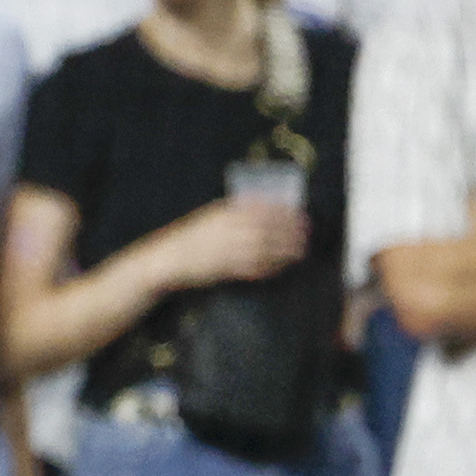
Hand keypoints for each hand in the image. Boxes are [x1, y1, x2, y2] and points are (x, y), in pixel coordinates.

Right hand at [153, 194, 306, 288]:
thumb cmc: (191, 236)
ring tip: (300, 250)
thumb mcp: (210, 215)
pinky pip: (256, 268)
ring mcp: (228, 251)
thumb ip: (235, 210)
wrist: (168, 259)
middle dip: (289, 232)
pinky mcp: (228, 270)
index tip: (299, 214)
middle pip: (267, 230)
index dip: (283, 213)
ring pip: (266, 250)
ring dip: (286, 250)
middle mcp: (227, 231)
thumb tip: (264, 204)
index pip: (261, 211)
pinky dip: (272, 267)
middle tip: (306, 233)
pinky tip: (282, 265)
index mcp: (223, 214)